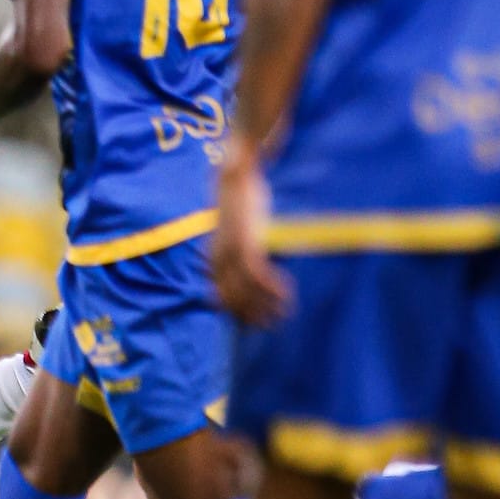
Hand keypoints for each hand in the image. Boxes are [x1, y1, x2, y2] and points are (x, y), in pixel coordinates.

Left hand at [211, 149, 289, 325]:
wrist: (235, 174)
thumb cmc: (237, 202)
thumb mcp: (231, 231)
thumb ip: (234, 250)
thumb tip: (248, 263)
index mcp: (212, 258)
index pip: (219, 297)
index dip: (236, 313)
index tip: (251, 323)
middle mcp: (218, 259)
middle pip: (233, 300)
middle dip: (252, 316)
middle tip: (271, 325)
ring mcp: (231, 252)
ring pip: (247, 292)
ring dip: (267, 307)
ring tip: (283, 313)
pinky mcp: (247, 243)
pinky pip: (260, 276)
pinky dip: (273, 289)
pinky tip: (287, 294)